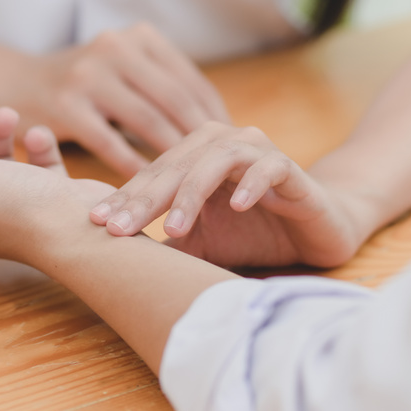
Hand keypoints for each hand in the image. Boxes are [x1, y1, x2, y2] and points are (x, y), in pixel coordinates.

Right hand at [0, 23, 228, 175]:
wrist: (13, 82)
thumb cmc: (82, 85)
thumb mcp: (124, 68)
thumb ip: (162, 86)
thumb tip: (221, 125)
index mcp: (138, 37)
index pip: (190, 80)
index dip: (215, 118)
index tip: (234, 150)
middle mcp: (116, 47)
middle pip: (175, 100)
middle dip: (203, 141)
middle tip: (222, 174)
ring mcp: (88, 74)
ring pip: (147, 122)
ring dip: (174, 158)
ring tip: (195, 186)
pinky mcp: (65, 104)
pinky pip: (110, 142)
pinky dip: (134, 169)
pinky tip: (150, 190)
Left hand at [87, 123, 378, 267]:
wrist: (315, 231)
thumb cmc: (252, 233)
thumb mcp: (201, 245)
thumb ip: (166, 248)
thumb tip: (112, 266)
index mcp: (193, 156)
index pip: (152, 176)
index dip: (124, 199)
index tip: (95, 223)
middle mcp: (221, 144)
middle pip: (175, 167)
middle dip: (145, 199)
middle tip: (120, 228)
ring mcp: (256, 151)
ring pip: (215, 161)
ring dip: (191, 193)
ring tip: (173, 227)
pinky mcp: (290, 167)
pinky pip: (267, 167)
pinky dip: (250, 184)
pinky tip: (233, 207)